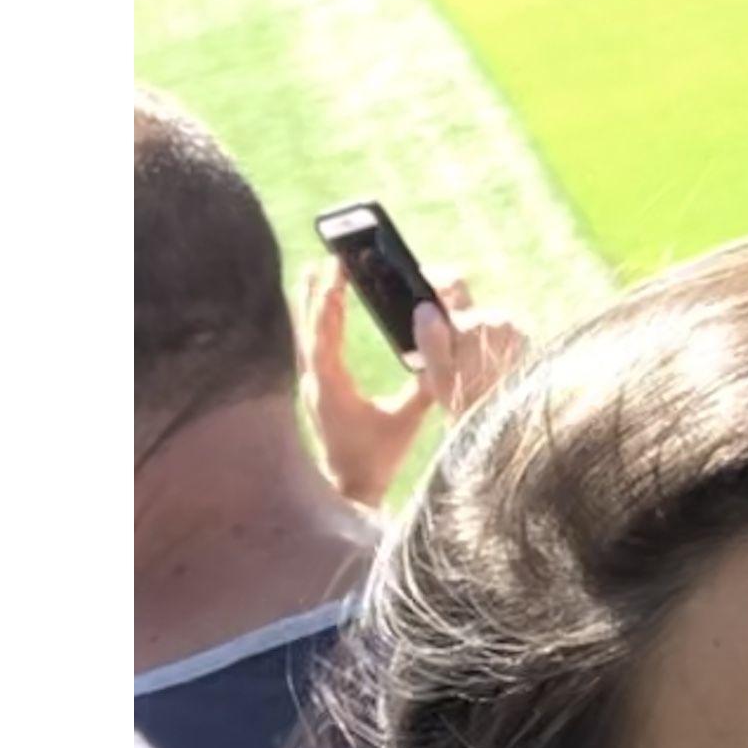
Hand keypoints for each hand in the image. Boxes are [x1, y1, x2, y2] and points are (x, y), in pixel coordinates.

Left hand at [300, 261, 432, 510]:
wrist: (351, 487)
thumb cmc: (378, 457)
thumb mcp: (405, 420)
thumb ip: (423, 387)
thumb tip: (443, 358)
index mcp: (331, 385)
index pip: (325, 332)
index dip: (329, 298)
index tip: (335, 269)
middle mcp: (313, 382)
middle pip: (308, 327)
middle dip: (317, 292)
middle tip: (323, 260)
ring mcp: (311, 386)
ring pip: (304, 336)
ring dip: (312, 305)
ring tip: (314, 275)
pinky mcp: (315, 391)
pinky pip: (309, 348)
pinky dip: (314, 324)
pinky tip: (318, 313)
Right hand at [410, 274, 529, 418]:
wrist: (511, 424)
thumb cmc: (469, 404)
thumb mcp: (439, 376)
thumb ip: (431, 339)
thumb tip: (425, 307)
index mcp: (476, 323)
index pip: (453, 284)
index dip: (436, 279)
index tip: (424, 279)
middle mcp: (501, 320)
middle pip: (467, 310)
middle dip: (451, 325)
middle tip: (441, 355)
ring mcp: (517, 331)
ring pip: (483, 325)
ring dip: (471, 339)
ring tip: (463, 371)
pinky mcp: (527, 343)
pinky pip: (500, 337)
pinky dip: (488, 348)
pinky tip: (482, 371)